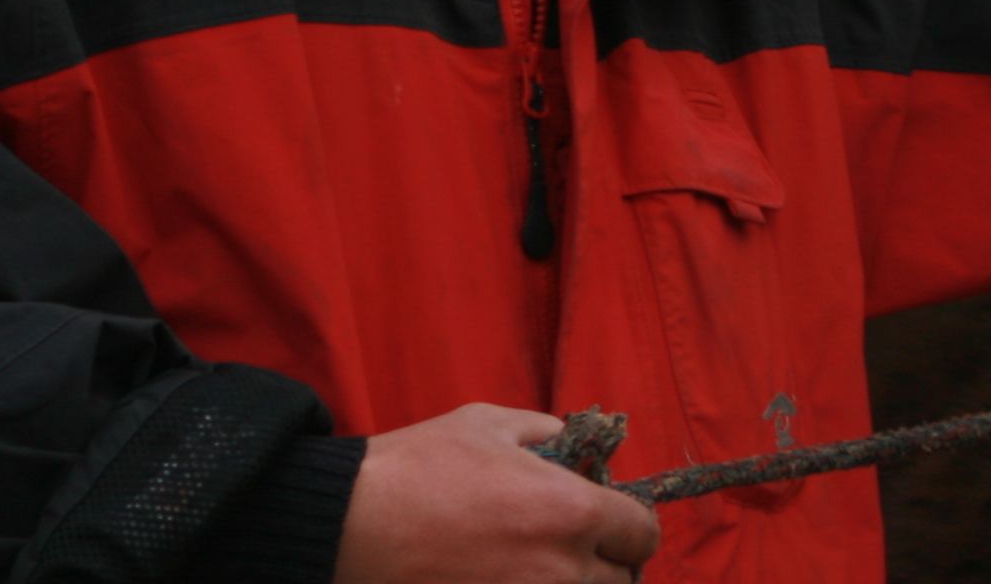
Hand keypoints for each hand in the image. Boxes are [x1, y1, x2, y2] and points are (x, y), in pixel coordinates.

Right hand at [337, 403, 658, 583]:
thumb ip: (545, 431)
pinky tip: (505, 580)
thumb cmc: (419, 467)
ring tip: (540, 568)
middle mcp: (561, 569)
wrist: (349, 525)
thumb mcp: (489, 423)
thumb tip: (568, 441)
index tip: (612, 527)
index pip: (642, 535)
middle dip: (604, 564)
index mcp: (572, 512)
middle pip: (619, 583)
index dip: (629, 528)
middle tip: (574, 550)